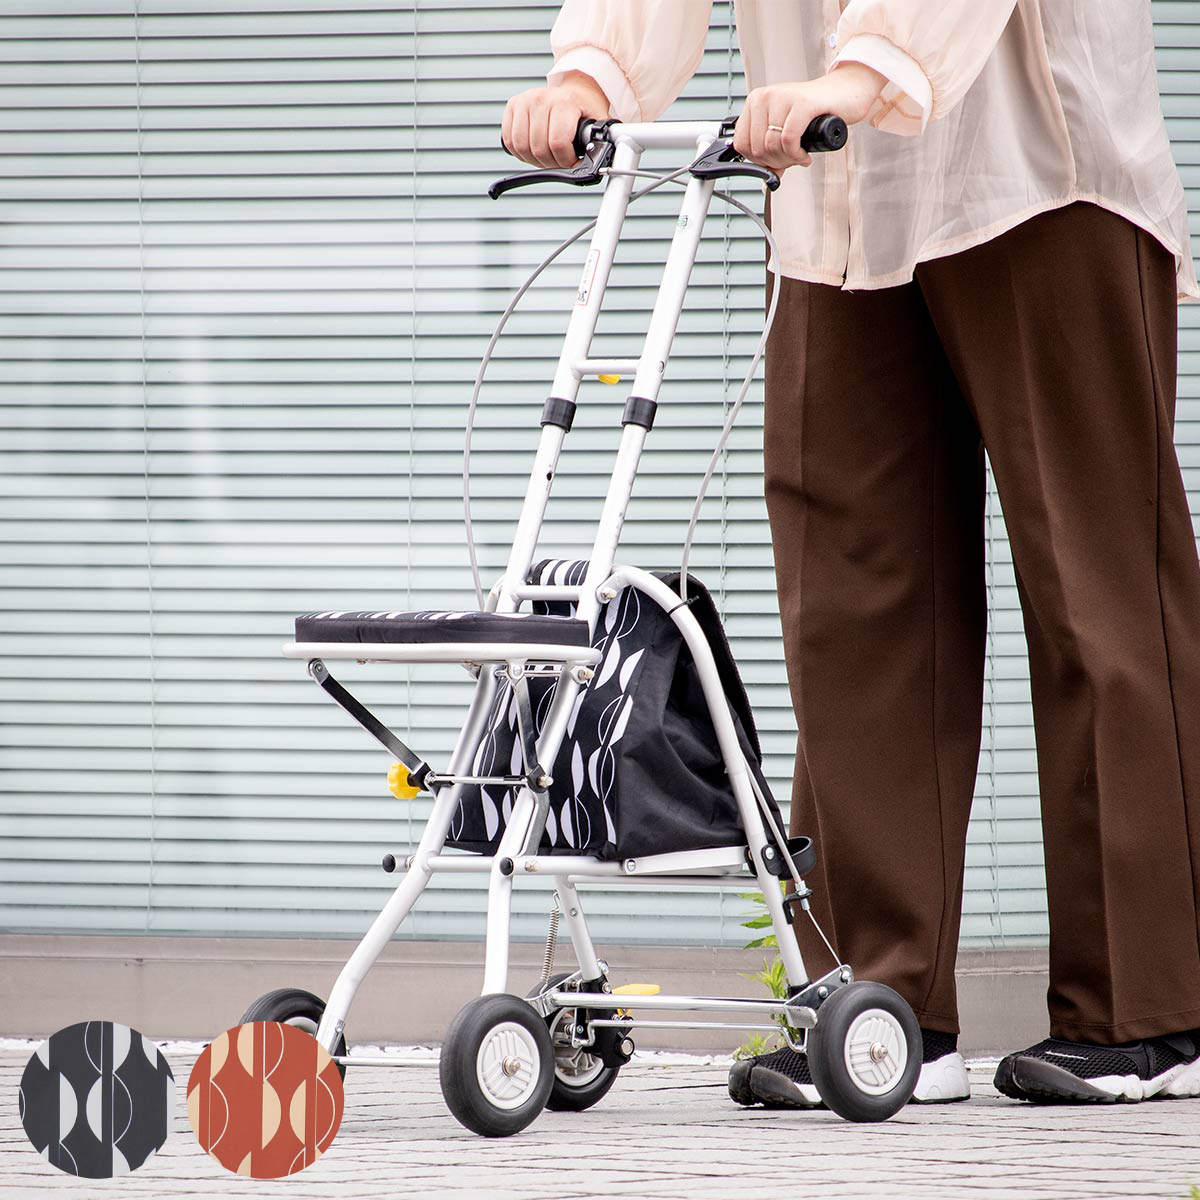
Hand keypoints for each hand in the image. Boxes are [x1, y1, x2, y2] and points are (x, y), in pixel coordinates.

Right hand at [502, 72, 610, 167]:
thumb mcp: (597, 124)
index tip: (572, 162)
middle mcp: (541, 98)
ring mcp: (524, 101)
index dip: (565, 161)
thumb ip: (597, 143)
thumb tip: (597, 163)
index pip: (557, 143)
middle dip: (551, 163)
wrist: (575, 90)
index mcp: (564, 102)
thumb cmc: (584, 109)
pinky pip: (509, 140)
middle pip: (538, 149)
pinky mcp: (512, 106)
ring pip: (521, 147)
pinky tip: (533, 149)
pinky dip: (520, 152)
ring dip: (534, 160)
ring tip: (547, 155)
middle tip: (560, 160)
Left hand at [733, 63, 885, 171]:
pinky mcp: (801, 103)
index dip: (758, 161)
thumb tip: (768, 177)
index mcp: (755, 101)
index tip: (775, 161)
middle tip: (791, 159)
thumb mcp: (786, 130)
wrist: (844, 92)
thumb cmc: (815, 111)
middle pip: (757, 149)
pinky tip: (805, 155)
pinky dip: (797, 155)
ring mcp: (782, 98)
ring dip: (788, 160)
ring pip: (772, 146)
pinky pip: (789, 141)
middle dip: (776, 161)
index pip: (741, 144)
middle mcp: (765, 97)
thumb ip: (772, 151)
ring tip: (799, 155)